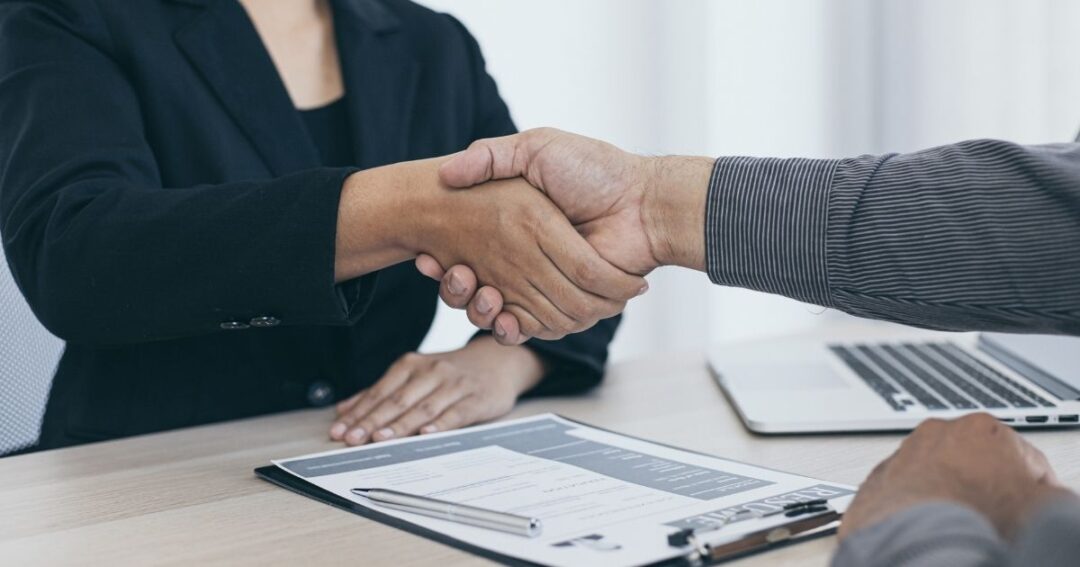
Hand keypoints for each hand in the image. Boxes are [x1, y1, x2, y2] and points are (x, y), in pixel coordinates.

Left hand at [329, 337, 544, 444]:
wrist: (499, 361)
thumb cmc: (452, 373)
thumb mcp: (416, 375)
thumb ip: (382, 392)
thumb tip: (344, 410)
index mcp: (412, 365)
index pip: (380, 392)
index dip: (359, 412)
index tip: (340, 430)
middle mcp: (432, 372)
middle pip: (397, 400)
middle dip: (372, 421)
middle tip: (352, 439)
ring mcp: (455, 385)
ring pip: (423, 407)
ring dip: (400, 425)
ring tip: (381, 438)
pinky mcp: (477, 399)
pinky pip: (456, 413)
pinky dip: (440, 423)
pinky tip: (426, 433)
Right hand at [415, 129, 710, 343]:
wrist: (643, 201)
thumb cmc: (594, 169)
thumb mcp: (536, 148)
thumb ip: (491, 156)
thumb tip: (446, 172)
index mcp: (516, 228)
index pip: (466, 252)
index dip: (443, 261)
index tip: (427, 256)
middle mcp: (527, 259)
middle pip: (476, 288)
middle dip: (456, 288)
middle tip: (451, 274)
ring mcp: (546, 285)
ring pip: (497, 312)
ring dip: (478, 308)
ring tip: (475, 290)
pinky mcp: (567, 307)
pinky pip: (532, 327)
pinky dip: (511, 328)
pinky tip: (500, 315)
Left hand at [839, 413, 1067, 540]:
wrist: (915, 535)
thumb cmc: (975, 515)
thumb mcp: (1041, 509)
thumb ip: (1054, 498)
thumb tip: (1054, 500)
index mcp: (985, 429)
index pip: (1026, 458)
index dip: (1036, 488)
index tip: (1034, 507)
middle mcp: (940, 432)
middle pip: (978, 462)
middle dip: (988, 486)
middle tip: (996, 517)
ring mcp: (906, 452)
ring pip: (940, 474)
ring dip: (951, 493)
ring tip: (961, 524)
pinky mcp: (880, 477)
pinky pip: (907, 490)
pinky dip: (918, 505)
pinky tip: (929, 525)